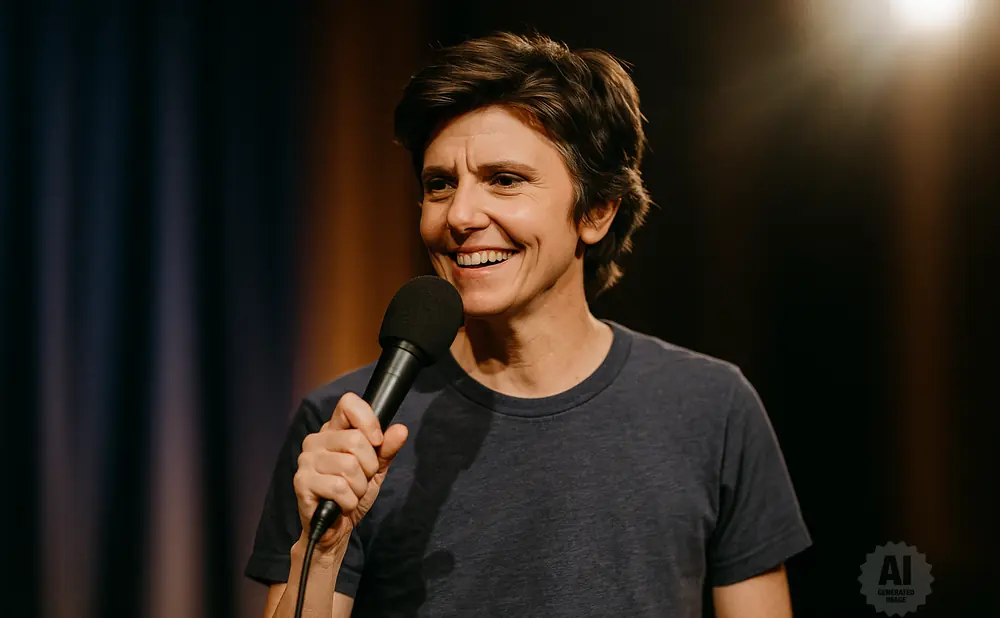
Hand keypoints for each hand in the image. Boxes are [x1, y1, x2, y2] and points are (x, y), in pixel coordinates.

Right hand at [293, 392, 408, 551]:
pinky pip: (338, 487)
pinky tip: (341, 504)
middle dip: (369, 466)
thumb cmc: (352, 493)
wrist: (334, 528)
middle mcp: (316, 440)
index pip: (348, 403)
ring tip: (350, 493)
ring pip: (349, 466)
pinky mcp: (302, 482)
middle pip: (356, 440)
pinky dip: (349, 500)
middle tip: (361, 479)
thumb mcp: (376, 469)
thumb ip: (386, 449)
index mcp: (334, 430)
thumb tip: (400, 430)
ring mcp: (306, 460)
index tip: (377, 441)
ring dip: (358, 487)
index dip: (368, 420)